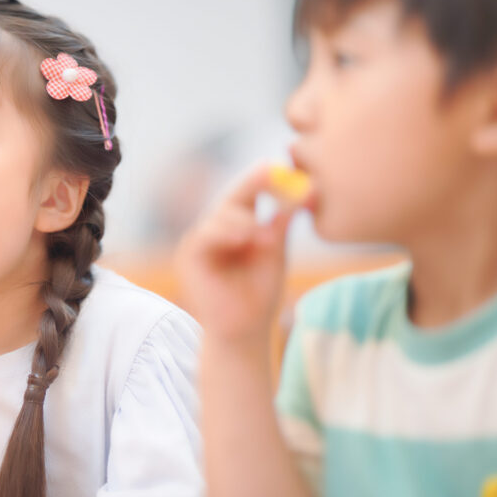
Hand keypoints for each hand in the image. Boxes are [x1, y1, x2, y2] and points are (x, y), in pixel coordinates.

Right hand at [176, 166, 296, 341]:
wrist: (243, 330)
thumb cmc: (259, 295)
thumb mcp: (275, 253)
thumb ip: (282, 224)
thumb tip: (307, 191)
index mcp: (239, 226)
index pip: (249, 194)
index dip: (263, 179)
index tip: (281, 166)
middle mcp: (218, 229)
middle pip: (233, 197)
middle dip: (253, 185)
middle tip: (273, 175)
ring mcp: (201, 241)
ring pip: (220, 214)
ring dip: (244, 220)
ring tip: (266, 237)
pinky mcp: (188, 255)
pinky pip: (205, 234)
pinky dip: (225, 234)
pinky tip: (244, 239)